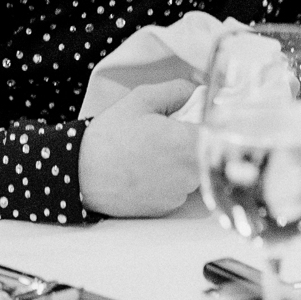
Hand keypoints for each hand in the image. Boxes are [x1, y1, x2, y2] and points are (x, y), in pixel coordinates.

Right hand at [78, 81, 200, 217]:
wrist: (80, 173)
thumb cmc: (109, 136)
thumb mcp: (140, 100)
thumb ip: (177, 90)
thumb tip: (199, 91)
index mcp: (187, 142)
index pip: (220, 133)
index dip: (212, 124)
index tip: (198, 120)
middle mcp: (190, 173)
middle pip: (209, 154)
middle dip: (194, 143)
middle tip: (168, 135)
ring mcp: (180, 194)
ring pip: (195, 173)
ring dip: (182, 163)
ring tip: (153, 154)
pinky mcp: (167, 209)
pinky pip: (179, 191)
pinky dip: (169, 181)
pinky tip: (146, 172)